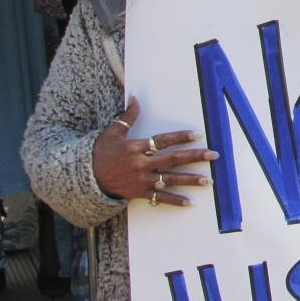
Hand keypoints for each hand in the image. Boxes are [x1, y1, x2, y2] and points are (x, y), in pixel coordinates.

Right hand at [91, 97, 219, 205]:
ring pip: (170, 179)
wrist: (86, 178)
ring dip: (190, 180)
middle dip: (194, 157)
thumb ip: (127, 116)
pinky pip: (160, 198)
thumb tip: (135, 97)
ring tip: (208, 180)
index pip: (162, 140)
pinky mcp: (139, 193)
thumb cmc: (99, 153)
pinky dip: (175, 201)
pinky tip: (190, 202)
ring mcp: (141, 180)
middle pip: (172, 159)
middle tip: (213, 155)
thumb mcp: (112, 132)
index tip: (197, 134)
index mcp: (136, 147)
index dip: (180, 137)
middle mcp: (141, 164)